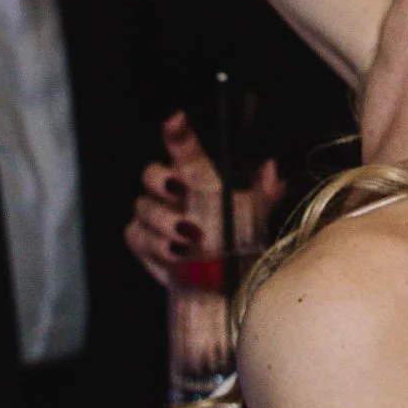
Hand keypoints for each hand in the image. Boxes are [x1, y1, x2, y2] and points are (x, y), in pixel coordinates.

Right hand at [126, 111, 286, 287]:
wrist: (221, 288)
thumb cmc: (237, 245)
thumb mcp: (256, 218)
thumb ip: (264, 193)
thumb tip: (271, 168)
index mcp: (197, 178)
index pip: (184, 149)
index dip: (177, 133)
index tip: (176, 119)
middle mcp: (171, 193)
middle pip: (151, 174)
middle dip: (161, 180)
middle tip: (180, 191)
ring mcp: (153, 217)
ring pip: (144, 208)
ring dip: (165, 223)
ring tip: (189, 240)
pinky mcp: (142, 243)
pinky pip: (136, 236)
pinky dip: (155, 245)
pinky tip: (175, 255)